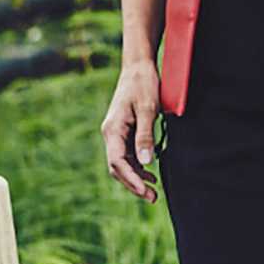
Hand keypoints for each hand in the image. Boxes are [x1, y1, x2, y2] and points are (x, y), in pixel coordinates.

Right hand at [101, 58, 159, 203]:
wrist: (138, 66)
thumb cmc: (143, 84)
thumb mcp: (147, 109)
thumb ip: (145, 136)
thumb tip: (146, 161)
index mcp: (112, 130)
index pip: (117, 162)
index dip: (131, 179)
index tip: (146, 191)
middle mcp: (110, 134)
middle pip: (117, 167)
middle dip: (133, 184)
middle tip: (153, 197)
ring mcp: (115, 133)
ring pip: (122, 163)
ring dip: (136, 177)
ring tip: (154, 190)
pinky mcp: (123, 131)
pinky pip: (127, 154)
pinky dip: (138, 166)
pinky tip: (151, 172)